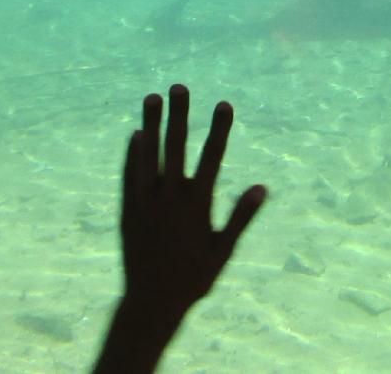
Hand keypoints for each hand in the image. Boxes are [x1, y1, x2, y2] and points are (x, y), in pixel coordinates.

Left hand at [94, 84, 265, 373]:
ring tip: (152, 97)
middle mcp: (170, 199)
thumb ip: (241, 217)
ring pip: (149, 156)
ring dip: (151, 124)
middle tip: (180, 86)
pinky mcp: (128, 211)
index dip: (218, 129)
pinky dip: (132, 155)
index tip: (223, 103)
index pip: (211, 158)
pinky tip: (135, 134)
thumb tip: (262, 188)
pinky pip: (129, 176)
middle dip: (179, 115)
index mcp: (197, 205)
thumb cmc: (193, 279)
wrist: (151, 305)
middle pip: (176, 148)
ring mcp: (146, 203)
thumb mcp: (223, 251)